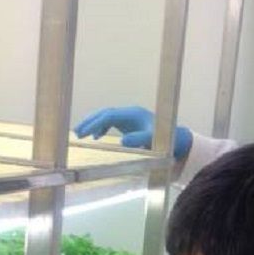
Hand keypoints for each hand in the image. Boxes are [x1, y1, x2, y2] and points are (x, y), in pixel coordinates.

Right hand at [74, 104, 192, 158]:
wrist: (177, 139)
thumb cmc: (167, 140)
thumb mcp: (154, 140)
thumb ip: (139, 139)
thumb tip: (122, 140)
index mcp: (133, 114)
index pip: (109, 115)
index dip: (95, 123)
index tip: (84, 133)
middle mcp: (129, 113)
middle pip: (105, 114)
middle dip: (90, 122)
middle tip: (76, 133)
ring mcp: (129, 118)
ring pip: (106, 118)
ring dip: (93, 124)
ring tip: (81, 135)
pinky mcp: (129, 124)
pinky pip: (111, 123)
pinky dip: (101, 128)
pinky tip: (95, 137)